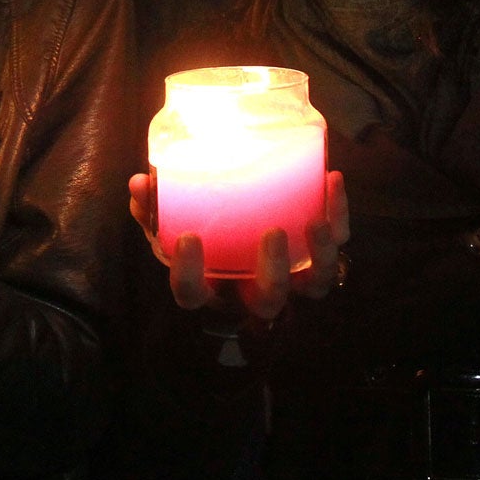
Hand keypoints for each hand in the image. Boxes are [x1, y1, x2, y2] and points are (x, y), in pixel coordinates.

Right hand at [127, 171, 349, 322]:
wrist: (242, 251)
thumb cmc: (206, 243)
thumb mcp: (174, 230)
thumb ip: (156, 211)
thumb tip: (140, 181)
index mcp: (212, 289)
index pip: (193, 295)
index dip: (190, 275)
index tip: (189, 240)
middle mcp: (254, 293)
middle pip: (269, 300)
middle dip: (274, 271)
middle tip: (272, 233)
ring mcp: (293, 279)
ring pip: (315, 284)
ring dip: (320, 254)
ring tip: (316, 222)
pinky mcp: (318, 256)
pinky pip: (339, 243)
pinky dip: (338, 213)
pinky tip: (331, 179)